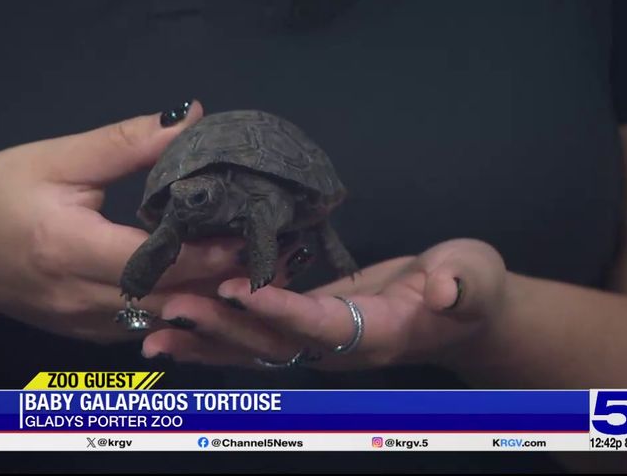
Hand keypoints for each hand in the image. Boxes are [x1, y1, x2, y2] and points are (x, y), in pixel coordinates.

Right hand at [0, 101, 255, 342]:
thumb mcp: (57, 159)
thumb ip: (128, 143)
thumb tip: (191, 120)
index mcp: (68, 249)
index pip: (156, 261)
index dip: (208, 252)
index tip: (251, 232)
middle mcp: (80, 298)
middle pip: (170, 296)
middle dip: (222, 276)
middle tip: (265, 248)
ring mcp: (86, 325)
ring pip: (165, 317)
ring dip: (207, 294)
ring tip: (247, 264)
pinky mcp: (90, 335)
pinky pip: (148, 325)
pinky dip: (181, 304)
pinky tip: (206, 281)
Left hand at [142, 239, 507, 368]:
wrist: (463, 309)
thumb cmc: (472, 287)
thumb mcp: (474, 278)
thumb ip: (462, 286)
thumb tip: (447, 288)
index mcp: (377, 333)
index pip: (321, 325)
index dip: (280, 310)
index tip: (236, 289)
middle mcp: (340, 348)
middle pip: (272, 344)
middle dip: (221, 329)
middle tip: (170, 310)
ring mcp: (320, 343)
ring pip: (255, 347)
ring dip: (204, 341)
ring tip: (152, 333)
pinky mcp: (308, 328)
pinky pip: (258, 334)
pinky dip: (217, 333)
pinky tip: (178, 327)